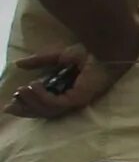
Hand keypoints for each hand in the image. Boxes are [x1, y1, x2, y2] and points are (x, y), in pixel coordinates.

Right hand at [6, 46, 124, 119]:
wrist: (105, 48)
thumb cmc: (89, 52)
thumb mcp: (58, 56)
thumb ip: (40, 61)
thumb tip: (18, 64)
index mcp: (69, 92)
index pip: (46, 106)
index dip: (27, 106)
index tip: (10, 104)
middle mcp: (73, 100)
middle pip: (44, 112)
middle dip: (26, 109)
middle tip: (10, 105)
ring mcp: (77, 101)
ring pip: (48, 110)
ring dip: (31, 102)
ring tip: (22, 90)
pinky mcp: (79, 99)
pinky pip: (55, 103)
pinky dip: (41, 96)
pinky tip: (33, 85)